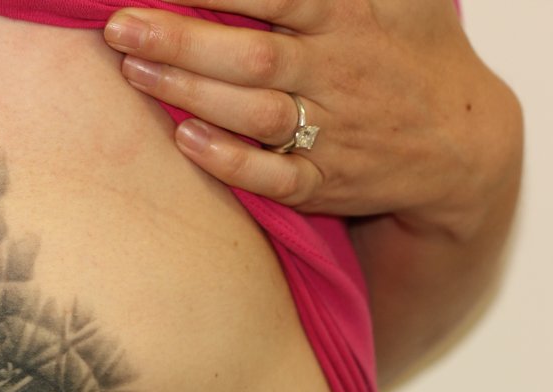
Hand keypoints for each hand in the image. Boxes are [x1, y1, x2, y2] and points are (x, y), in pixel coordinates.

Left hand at [103, 0, 519, 235]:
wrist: (462, 139)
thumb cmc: (409, 53)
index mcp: (349, 21)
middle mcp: (336, 74)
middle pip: (251, 55)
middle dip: (180, 40)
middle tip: (119, 26)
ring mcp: (332, 131)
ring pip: (253, 114)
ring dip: (190, 93)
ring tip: (134, 70)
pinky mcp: (326, 182)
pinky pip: (273, 177)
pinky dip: (229, 161)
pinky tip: (185, 139)